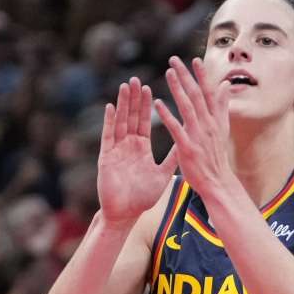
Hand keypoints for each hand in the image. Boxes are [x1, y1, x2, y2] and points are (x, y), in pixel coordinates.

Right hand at [97, 77, 176, 226]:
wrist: (125, 214)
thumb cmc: (142, 198)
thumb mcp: (162, 174)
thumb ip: (173, 157)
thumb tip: (187, 143)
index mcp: (141, 149)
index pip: (143, 122)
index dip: (145, 105)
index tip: (148, 87)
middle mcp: (127, 146)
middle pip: (131, 117)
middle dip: (133, 99)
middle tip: (135, 79)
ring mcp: (116, 150)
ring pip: (120, 122)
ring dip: (123, 104)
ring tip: (125, 86)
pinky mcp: (106, 158)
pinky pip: (108, 136)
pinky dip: (110, 122)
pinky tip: (111, 107)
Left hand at [153, 57, 235, 201]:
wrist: (217, 182)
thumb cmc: (216, 155)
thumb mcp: (222, 128)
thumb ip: (222, 106)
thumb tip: (226, 85)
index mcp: (215, 119)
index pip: (209, 92)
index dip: (202, 75)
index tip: (195, 59)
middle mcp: (208, 124)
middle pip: (197, 94)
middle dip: (186, 76)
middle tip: (173, 59)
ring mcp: (198, 135)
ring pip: (187, 106)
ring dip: (177, 88)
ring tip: (168, 73)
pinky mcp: (188, 147)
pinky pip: (176, 128)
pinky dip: (167, 114)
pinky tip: (157, 103)